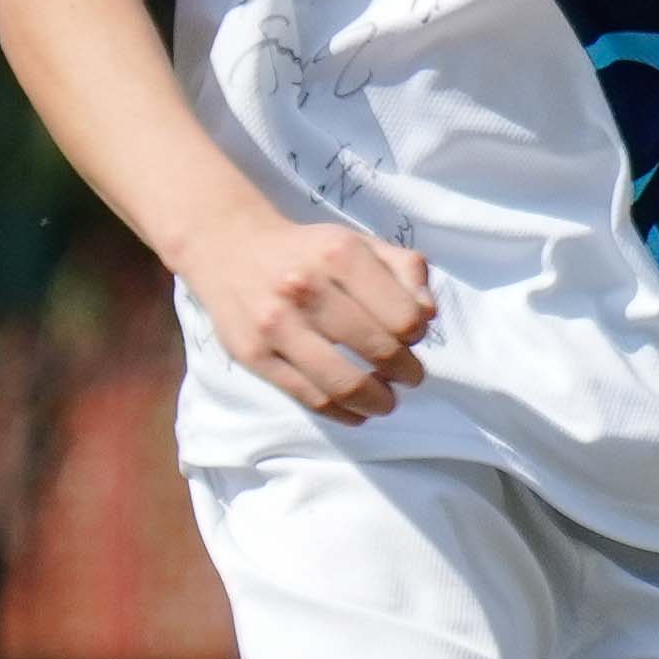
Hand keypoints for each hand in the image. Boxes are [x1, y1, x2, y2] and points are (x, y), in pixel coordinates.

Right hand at [184, 214, 437, 424]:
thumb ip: (406, 271)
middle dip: (406, 373)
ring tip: (386, 401)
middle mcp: (305, 288)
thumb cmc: (309, 253)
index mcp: (340, 255)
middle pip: (380, 351)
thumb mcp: (360, 244)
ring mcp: (276, 325)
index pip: (404, 317)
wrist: (229, 249)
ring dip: (378, 402)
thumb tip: (428, 315)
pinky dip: (344, 413)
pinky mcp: (253, 356)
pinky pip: (310, 398)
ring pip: (344, 384)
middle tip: (409, 376)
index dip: (417, 334)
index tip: (412, 337)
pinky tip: (357, 411)